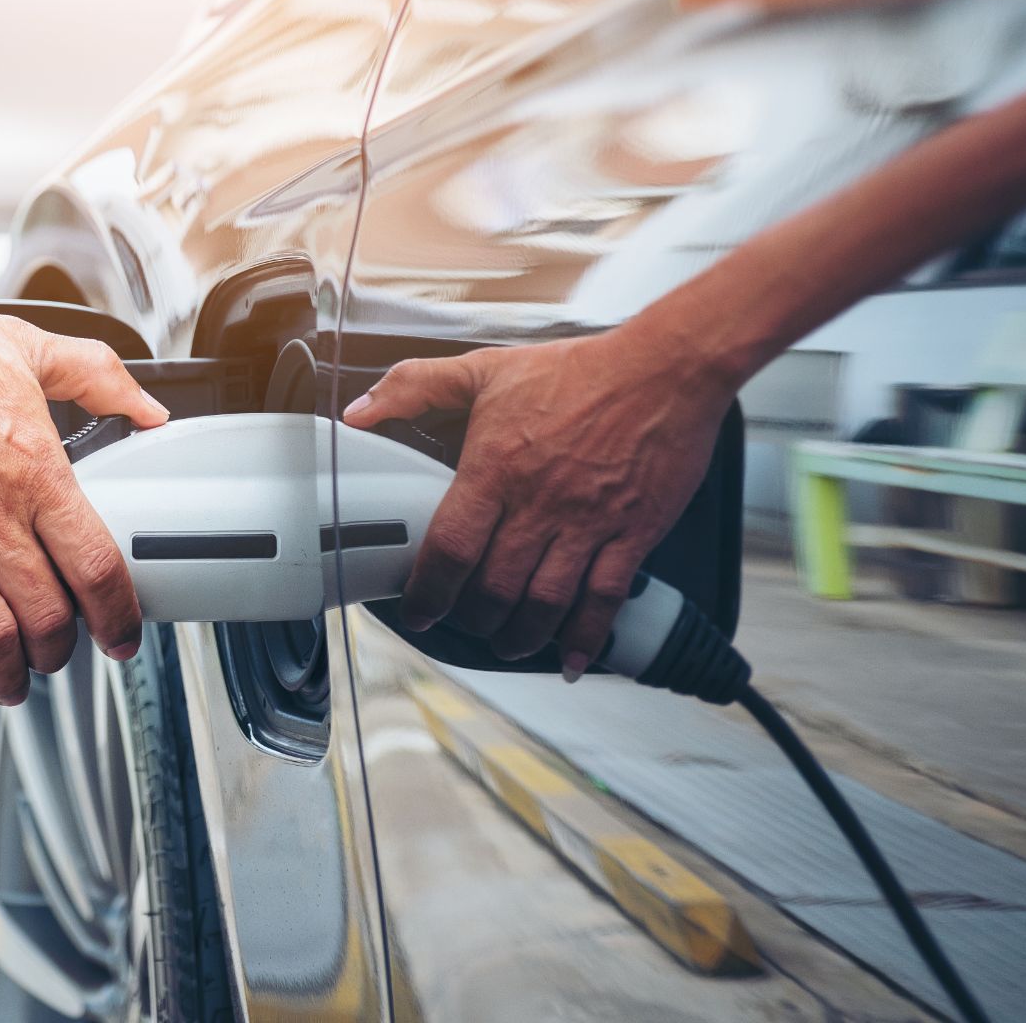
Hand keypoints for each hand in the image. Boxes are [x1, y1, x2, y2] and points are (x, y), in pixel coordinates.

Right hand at [0, 286, 168, 724]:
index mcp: (35, 467)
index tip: (120, 638)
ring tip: (7, 687)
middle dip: (58, 655)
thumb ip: (99, 376)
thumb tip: (148, 408)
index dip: (118, 616)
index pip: (97, 565)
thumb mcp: (26, 346)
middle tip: (53, 662)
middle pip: (48, 614)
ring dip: (7, 677)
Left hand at [342, 324, 732, 680]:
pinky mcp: (632, 533)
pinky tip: (573, 659)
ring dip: (521, 636)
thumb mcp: (486, 369)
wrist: (665, 368)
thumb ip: (415, 387)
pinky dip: (586, 637)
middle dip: (474, 619)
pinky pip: (604, 598)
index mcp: (497, 468)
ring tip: (508, 642)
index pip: (450, 547)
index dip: (428, 591)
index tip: (419, 611)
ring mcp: (588, 523)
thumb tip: (360, 410)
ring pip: (545, 602)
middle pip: (495, 587)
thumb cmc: (579, 370)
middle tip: (466, 624)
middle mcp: (540, 503)